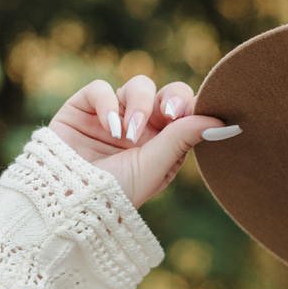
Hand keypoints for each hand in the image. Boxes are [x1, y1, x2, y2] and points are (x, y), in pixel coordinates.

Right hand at [47, 76, 239, 210]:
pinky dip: (108, 105)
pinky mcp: (84, 107)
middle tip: (169, 114)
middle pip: (167, 93)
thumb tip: (220, 121)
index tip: (187, 114)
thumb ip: (183, 138)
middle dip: (171, 99)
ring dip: (140, 105)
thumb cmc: (115, 194)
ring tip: (129, 135)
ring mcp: (113, 115)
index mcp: (163, 143)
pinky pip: (101, 89)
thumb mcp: (155, 166)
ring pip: (138, 86)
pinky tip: (111, 129)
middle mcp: (141, 127)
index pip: (185, 111)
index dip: (189, 105)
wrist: (67, 202)